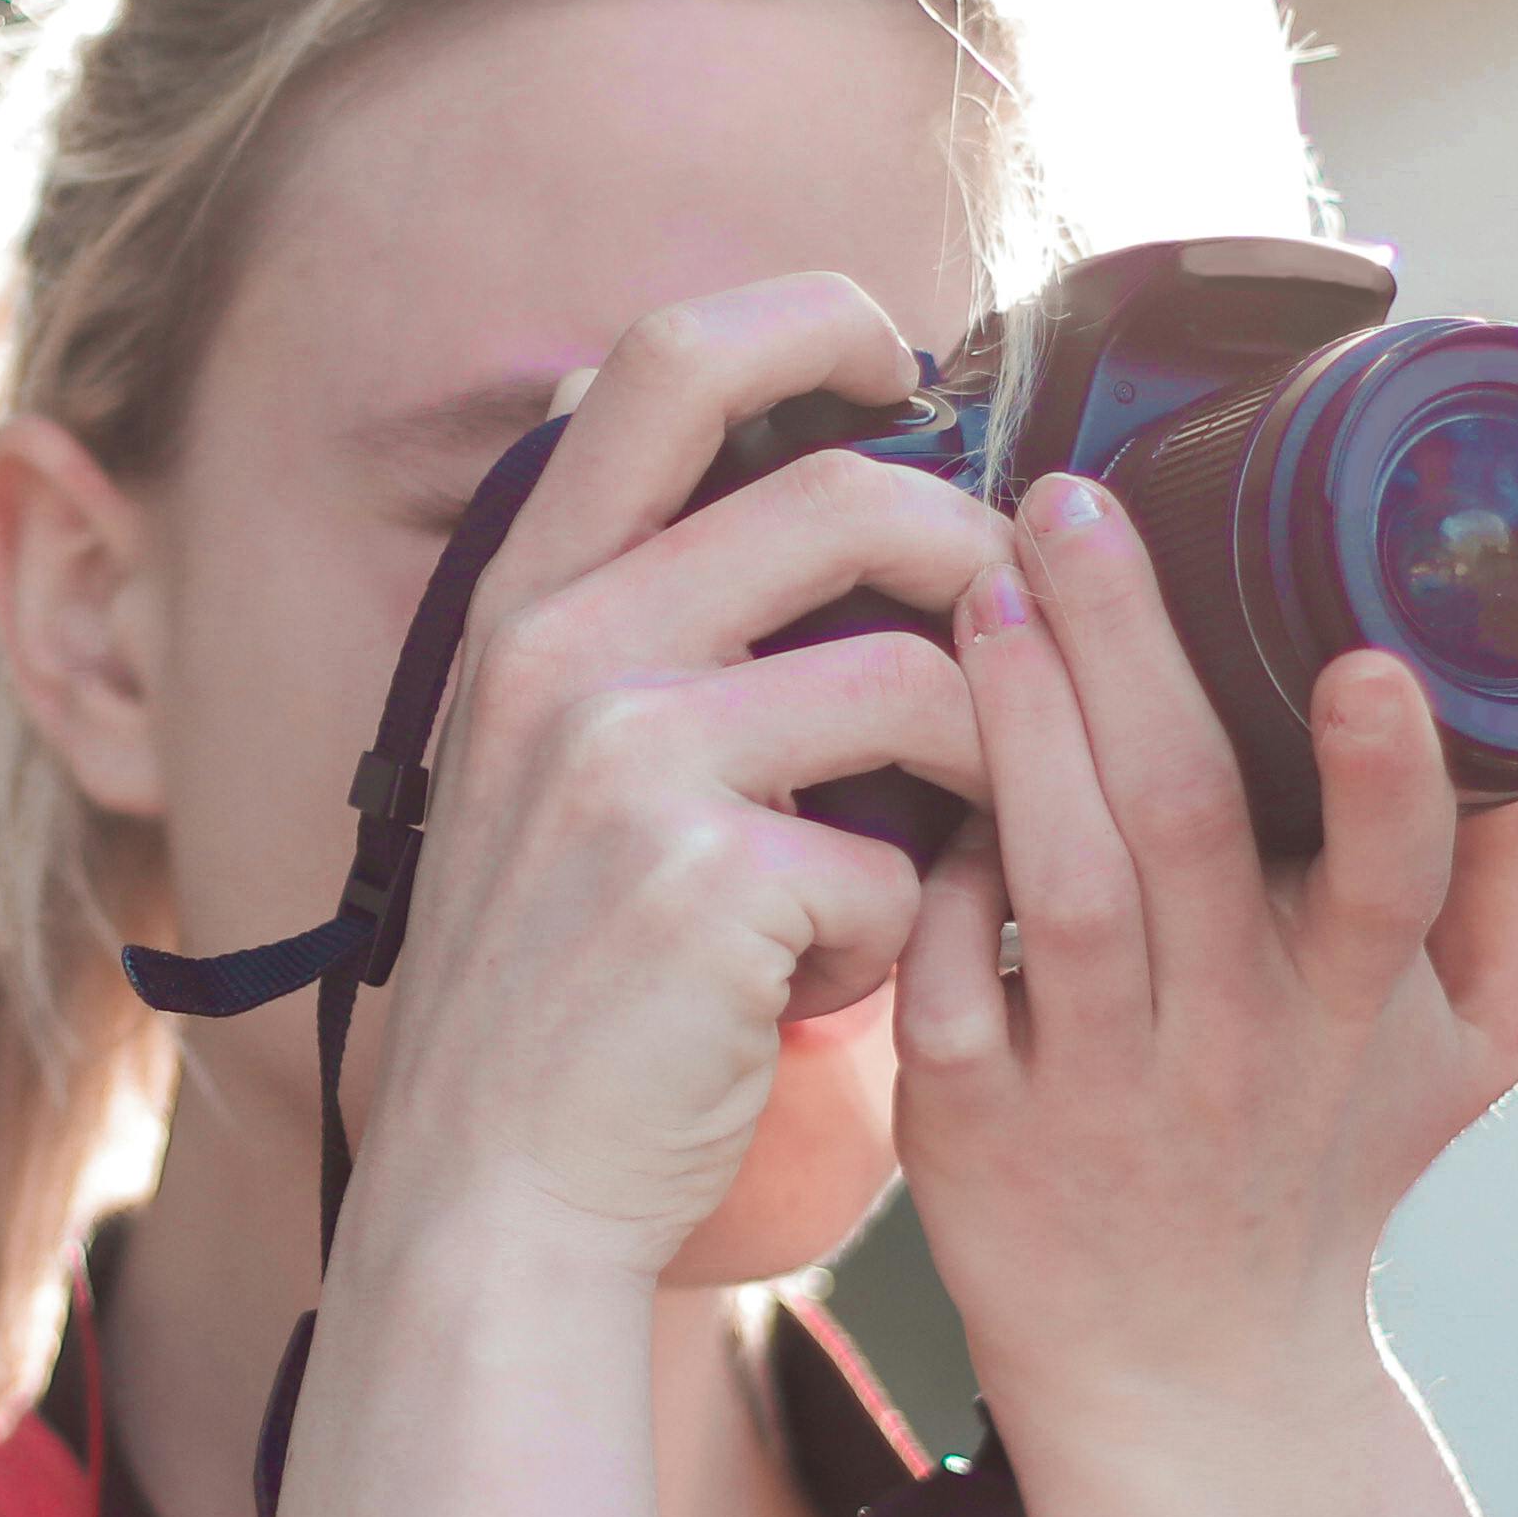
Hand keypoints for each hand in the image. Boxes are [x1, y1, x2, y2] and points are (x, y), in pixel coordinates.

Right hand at [336, 278, 1008, 1286]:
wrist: (496, 1196)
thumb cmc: (569, 991)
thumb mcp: (559, 772)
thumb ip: (660, 633)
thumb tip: (851, 492)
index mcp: (530, 601)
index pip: (666, 358)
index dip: (811, 320)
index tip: (904, 368)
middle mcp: (562, 651)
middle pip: (851, 494)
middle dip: (984, 561)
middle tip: (1021, 648)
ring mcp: (624, 760)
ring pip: (920, 678)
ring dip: (975, 774)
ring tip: (928, 860)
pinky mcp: (703, 880)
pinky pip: (900, 859)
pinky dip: (899, 934)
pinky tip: (830, 988)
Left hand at [889, 464, 1517, 1452]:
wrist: (1191, 1380)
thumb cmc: (1328, 1167)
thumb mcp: (1470, 1050)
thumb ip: (1514, 887)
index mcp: (1356, 1010)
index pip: (1389, 883)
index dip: (1383, 776)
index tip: (1364, 658)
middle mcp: (1233, 1048)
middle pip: (1184, 829)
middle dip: (1130, 651)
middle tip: (1075, 505)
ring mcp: (1098, 1090)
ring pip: (1059, 887)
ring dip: (1020, 726)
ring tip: (989, 590)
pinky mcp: (972, 1130)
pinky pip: (946, 980)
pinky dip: (935, 877)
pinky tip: (919, 765)